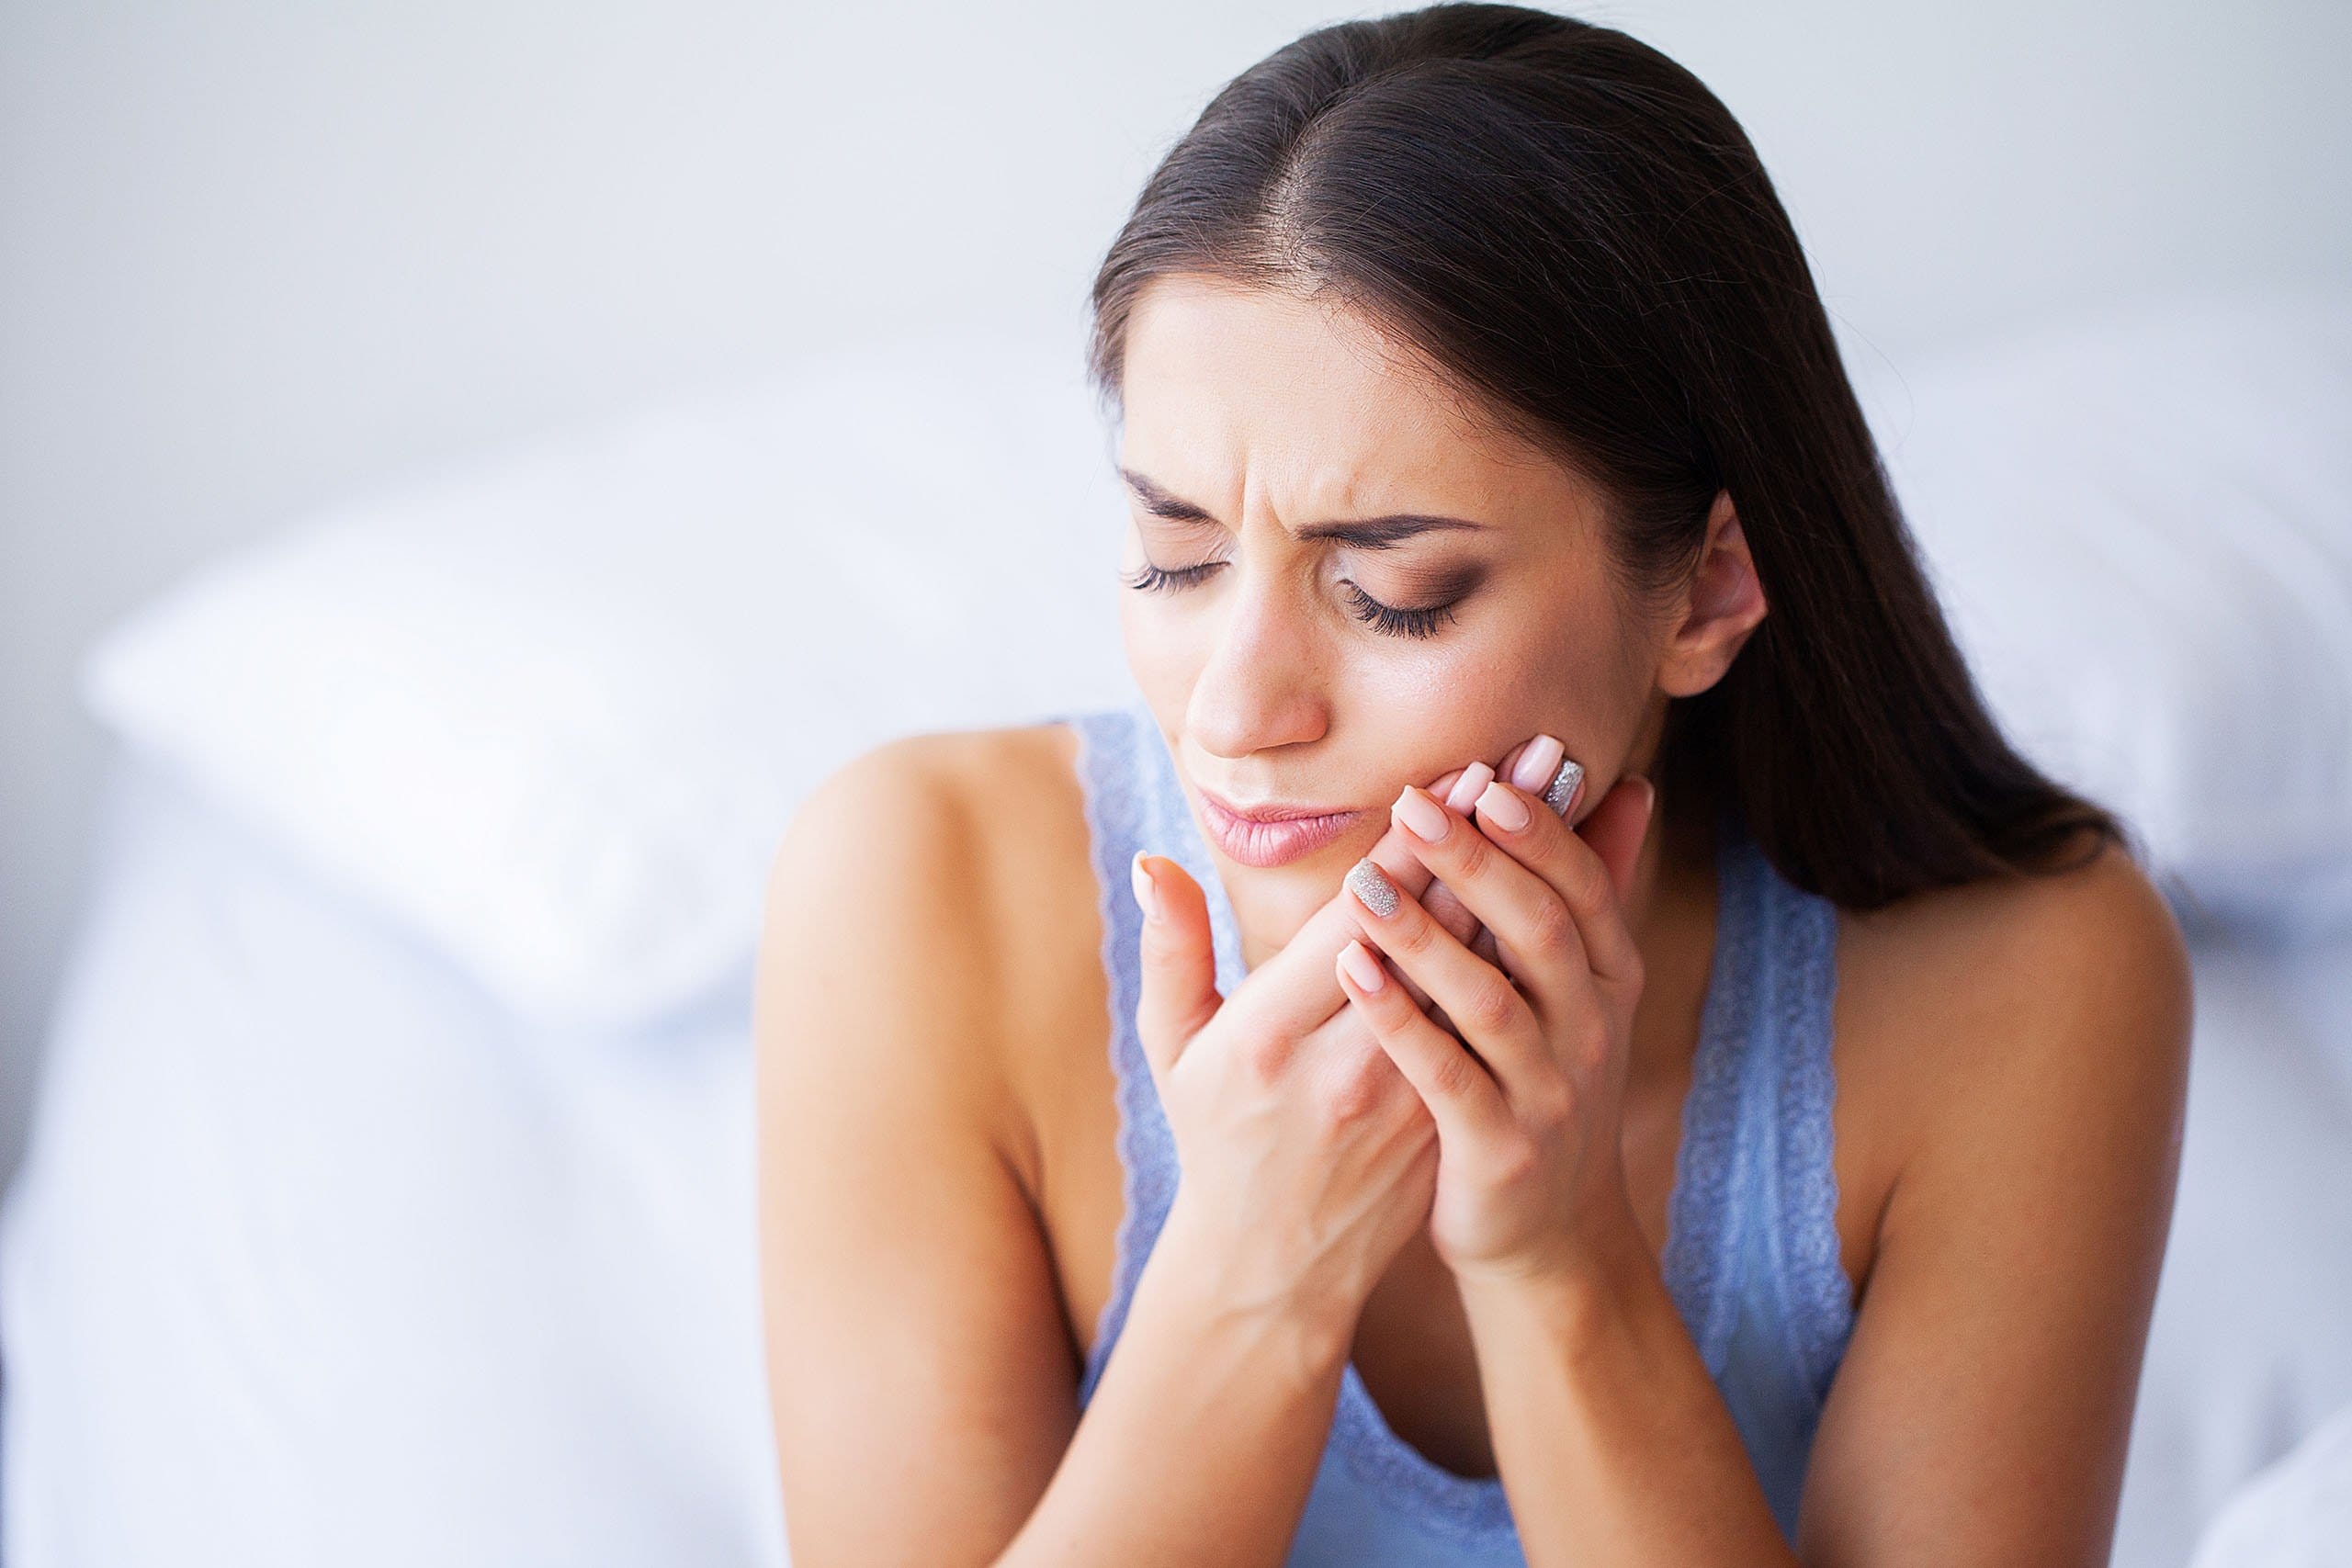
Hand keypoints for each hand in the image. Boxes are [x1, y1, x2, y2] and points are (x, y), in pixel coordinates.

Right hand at [1128, 757, 1511, 1329]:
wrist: (1274, 1270)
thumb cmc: (1216, 1140)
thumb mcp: (1173, 1050)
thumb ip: (1170, 951)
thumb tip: (1154, 863)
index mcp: (1268, 1038)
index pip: (1356, 919)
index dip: (1415, 843)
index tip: (1463, 770)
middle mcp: (1346, 1065)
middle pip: (1435, 931)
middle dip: (1492, 837)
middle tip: (1547, 755)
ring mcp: (1405, 1096)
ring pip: (1479, 972)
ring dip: (1528, 882)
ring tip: (1574, 808)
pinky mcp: (1445, 1116)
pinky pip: (1493, 1018)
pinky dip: (1526, 950)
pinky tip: (1564, 893)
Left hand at [1332, 743, 1657, 1289]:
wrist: (1545, 1232)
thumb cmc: (1544, 1081)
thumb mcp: (1584, 990)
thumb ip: (1597, 888)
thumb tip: (1632, 784)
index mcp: (1608, 980)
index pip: (1584, 888)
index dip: (1538, 832)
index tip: (1484, 775)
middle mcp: (1591, 1031)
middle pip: (1541, 931)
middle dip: (1479, 863)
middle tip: (1413, 804)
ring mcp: (1550, 1094)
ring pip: (1491, 1001)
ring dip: (1427, 936)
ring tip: (1362, 882)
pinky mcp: (1500, 1150)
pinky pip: (1446, 1076)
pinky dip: (1400, 1020)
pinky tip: (1352, 970)